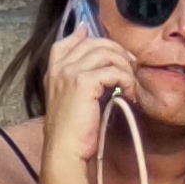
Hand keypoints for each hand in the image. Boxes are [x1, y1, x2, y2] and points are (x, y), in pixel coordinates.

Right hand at [39, 26, 135, 152]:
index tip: (99, 38)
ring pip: (106, 53)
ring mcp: (71, 72)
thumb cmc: (69, 131)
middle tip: (130, 65)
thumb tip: (96, 70)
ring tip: (130, 83)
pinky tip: (129, 94)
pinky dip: (126, 80)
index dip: (83, 35)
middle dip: (116, 50)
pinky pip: (113, 71)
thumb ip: (76, 82)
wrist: (64, 148)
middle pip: (93, 42)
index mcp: (53, 70)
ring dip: (125, 66)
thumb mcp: (67, 101)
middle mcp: (61, 66)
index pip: (67, 41)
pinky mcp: (84, 82)